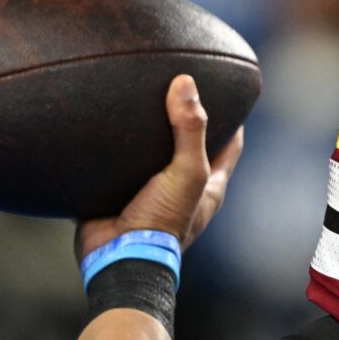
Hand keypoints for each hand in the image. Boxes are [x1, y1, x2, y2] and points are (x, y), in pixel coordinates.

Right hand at [75, 74, 244, 261]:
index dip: (233, 119)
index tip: (228, 91)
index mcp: (208, 186)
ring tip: (137, 100)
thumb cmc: (162, 220)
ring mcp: (150, 193)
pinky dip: (115, 149)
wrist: (117, 256)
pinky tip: (105, 126)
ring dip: (146, 134)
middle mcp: (182, 189)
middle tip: (176, 89)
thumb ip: (190, 129)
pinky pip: (119, 167)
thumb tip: (185, 83)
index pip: (229, 145)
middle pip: (190, 147)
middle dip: (186, 121)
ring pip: (153, 156)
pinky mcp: (118, 195)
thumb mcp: (187, 172)